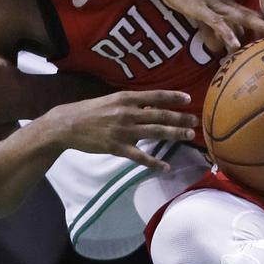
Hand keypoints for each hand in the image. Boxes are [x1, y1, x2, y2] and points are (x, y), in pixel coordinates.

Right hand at [45, 90, 198, 170]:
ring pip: (155, 133)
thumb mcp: (112, 100)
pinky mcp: (118, 148)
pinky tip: (165, 167)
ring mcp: (124, 131)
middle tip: (196, 121)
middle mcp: (128, 113)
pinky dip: (154, 163)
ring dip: (174, 134)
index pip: (155, 96)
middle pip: (160, 115)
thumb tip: (153, 106)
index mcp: (126, 98)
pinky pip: (140, 157)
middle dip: (180, 118)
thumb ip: (132, 103)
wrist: (68, 125)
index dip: (173, 97)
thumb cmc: (91, 111)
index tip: (189, 99)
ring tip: (189, 136)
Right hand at [135, 0, 263, 51]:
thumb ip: (208, 26)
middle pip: (250, 15)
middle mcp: (223, 2)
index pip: (247, 13)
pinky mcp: (200, 8)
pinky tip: (235, 44)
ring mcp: (213, 4)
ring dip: (258, 27)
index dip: (262, 22)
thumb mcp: (197, 9)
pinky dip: (227, 33)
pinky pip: (216, 22)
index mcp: (224, 1)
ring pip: (240, 18)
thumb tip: (217, 44)